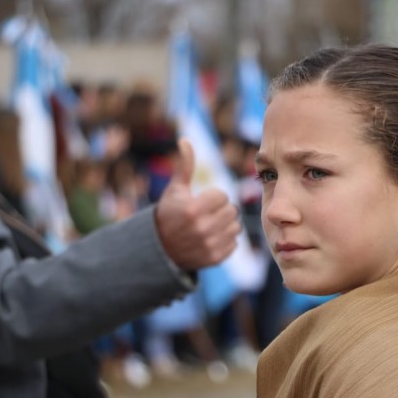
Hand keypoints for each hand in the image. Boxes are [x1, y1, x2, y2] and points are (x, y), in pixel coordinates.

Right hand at [154, 139, 241, 269]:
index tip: (200, 202)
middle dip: (221, 210)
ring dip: (226, 225)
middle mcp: (202, 228)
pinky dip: (226, 240)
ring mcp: (209, 245)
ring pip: (236, 227)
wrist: (161, 248)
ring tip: (210, 226)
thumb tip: (185, 140)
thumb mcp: (175, 189)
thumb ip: (184, 166)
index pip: (222, 196)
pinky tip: (211, 239)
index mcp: (192, 209)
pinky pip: (234, 243)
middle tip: (207, 214)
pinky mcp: (215, 258)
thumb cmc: (170, 213)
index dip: (212, 197)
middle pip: (232, 211)